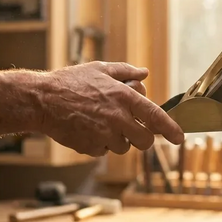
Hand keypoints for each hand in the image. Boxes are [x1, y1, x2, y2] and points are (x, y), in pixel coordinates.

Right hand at [40, 61, 184, 155]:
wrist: (41, 100)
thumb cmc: (70, 82)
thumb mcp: (100, 69)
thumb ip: (125, 72)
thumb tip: (144, 73)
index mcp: (124, 97)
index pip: (156, 117)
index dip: (171, 130)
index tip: (180, 138)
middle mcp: (118, 118)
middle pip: (145, 141)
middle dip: (143, 138)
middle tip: (133, 130)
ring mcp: (104, 135)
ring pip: (124, 148)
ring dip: (118, 140)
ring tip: (101, 123)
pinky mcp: (91, 147)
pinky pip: (104, 151)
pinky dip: (100, 144)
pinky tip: (87, 129)